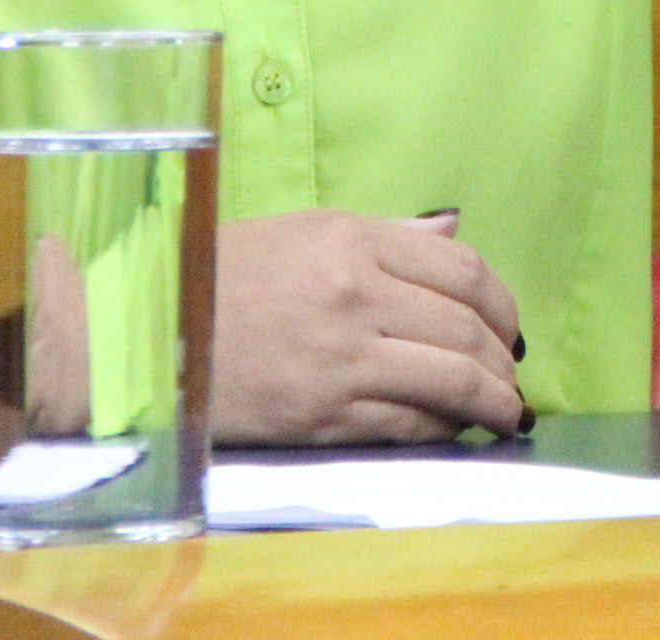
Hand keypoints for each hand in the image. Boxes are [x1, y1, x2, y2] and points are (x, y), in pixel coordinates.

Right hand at [210, 208, 525, 445]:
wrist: (147, 334)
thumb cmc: (222, 275)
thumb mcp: (302, 231)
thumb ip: (386, 234)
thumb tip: (453, 231)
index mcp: (351, 240)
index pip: (463, 270)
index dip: (503, 304)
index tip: (511, 327)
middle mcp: (355, 296)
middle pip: (466, 329)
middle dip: (503, 358)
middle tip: (512, 375)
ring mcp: (342, 361)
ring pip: (451, 381)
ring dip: (492, 400)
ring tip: (505, 411)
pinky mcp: (324, 417)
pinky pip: (409, 425)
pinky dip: (444, 429)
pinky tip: (454, 430)